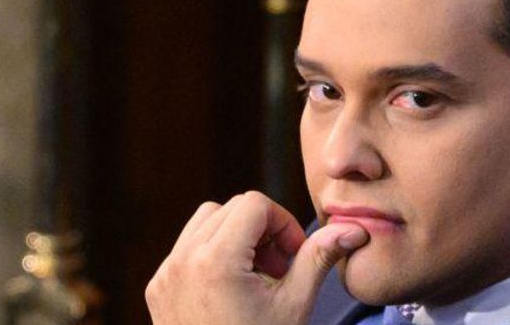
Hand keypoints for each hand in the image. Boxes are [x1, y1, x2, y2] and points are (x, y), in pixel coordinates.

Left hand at [146, 191, 369, 324]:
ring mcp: (165, 274)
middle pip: (229, 208)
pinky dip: (212, 255)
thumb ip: (318, 258)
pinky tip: (232, 290)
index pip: (254, 204)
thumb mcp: (294, 305)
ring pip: (204, 222)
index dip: (282, 223)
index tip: (294, 256)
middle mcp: (183, 261)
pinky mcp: (157, 288)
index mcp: (216, 261)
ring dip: (235, 237)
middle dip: (260, 230)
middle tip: (279, 269)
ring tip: (256, 276)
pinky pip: (185, 249)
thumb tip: (352, 229)